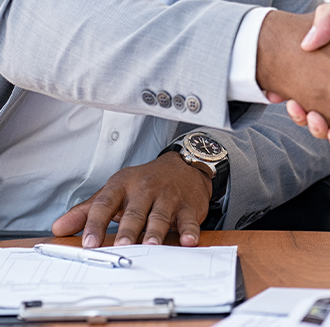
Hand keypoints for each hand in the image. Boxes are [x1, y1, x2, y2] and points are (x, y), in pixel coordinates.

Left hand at [51, 152, 211, 247]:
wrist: (184, 165)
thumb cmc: (144, 184)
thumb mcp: (115, 191)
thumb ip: (87, 211)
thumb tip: (58, 228)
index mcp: (122, 185)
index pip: (105, 203)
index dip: (95, 223)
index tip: (88, 243)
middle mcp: (145, 189)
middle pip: (135, 211)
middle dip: (128, 229)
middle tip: (122, 246)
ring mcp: (168, 195)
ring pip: (160, 215)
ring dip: (156, 230)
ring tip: (151, 245)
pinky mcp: (188, 204)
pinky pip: (188, 218)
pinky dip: (189, 229)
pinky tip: (188, 240)